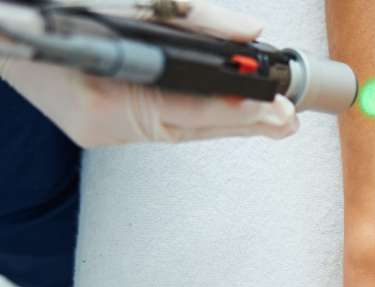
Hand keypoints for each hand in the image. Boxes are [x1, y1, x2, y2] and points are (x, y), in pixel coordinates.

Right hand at [0, 0, 297, 146]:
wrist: (1, 34)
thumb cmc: (59, 11)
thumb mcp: (127, 3)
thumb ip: (192, 18)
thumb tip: (248, 29)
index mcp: (104, 96)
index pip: (188, 108)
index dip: (236, 109)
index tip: (276, 110)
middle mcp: (102, 123)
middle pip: (191, 126)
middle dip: (244, 122)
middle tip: (289, 122)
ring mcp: (99, 130)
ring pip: (178, 128)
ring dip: (224, 122)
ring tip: (270, 120)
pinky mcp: (98, 128)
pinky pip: (158, 123)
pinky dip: (194, 116)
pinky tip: (224, 113)